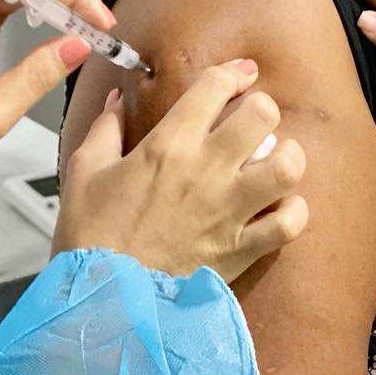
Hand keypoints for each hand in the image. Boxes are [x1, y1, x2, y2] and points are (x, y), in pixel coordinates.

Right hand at [53, 60, 309, 282]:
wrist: (103, 302)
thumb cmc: (90, 237)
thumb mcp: (84, 172)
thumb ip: (106, 127)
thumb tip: (119, 98)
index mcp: (168, 145)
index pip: (215, 87)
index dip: (233, 72)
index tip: (240, 74)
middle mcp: (207, 171)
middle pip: (263, 114)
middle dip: (260, 107)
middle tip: (249, 118)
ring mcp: (230, 211)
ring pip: (288, 165)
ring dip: (285, 155)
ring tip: (271, 158)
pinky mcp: (242, 249)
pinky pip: (289, 223)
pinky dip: (291, 210)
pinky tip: (277, 206)